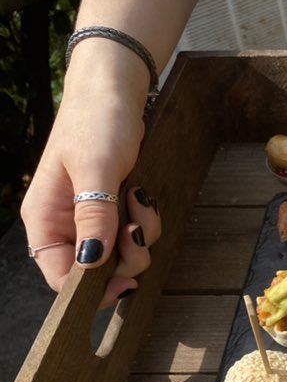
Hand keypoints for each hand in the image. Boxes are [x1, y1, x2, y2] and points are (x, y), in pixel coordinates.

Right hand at [21, 42, 160, 308]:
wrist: (114, 92)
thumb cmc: (97, 123)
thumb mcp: (96, 168)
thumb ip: (94, 215)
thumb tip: (91, 261)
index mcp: (44, 219)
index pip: (58, 275)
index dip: (90, 288)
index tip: (124, 284)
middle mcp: (64, 224)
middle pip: (96, 270)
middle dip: (125, 257)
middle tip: (138, 229)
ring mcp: (90, 218)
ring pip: (120, 254)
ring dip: (140, 235)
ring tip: (140, 199)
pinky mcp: (113, 210)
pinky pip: (133, 234)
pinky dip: (146, 223)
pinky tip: (143, 196)